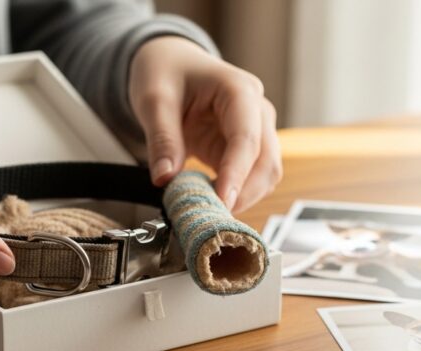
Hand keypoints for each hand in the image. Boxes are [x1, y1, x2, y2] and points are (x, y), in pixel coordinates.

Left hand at [129, 36, 281, 212]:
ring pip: (265, 175)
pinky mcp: (246, 149)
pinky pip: (251, 179)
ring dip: (242, 198)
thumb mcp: (154, 100)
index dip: (236, 174)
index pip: (247, 138)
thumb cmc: (166, 72)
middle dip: (243, 193)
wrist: (171, 63)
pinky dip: (235, 195)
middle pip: (266, 162)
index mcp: (239, 90)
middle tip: (209, 217)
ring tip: (206, 211)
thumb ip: (162, 139)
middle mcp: (257, 111)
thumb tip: (165, 179)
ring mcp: (256, 131)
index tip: (222, 203)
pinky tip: (210, 202)